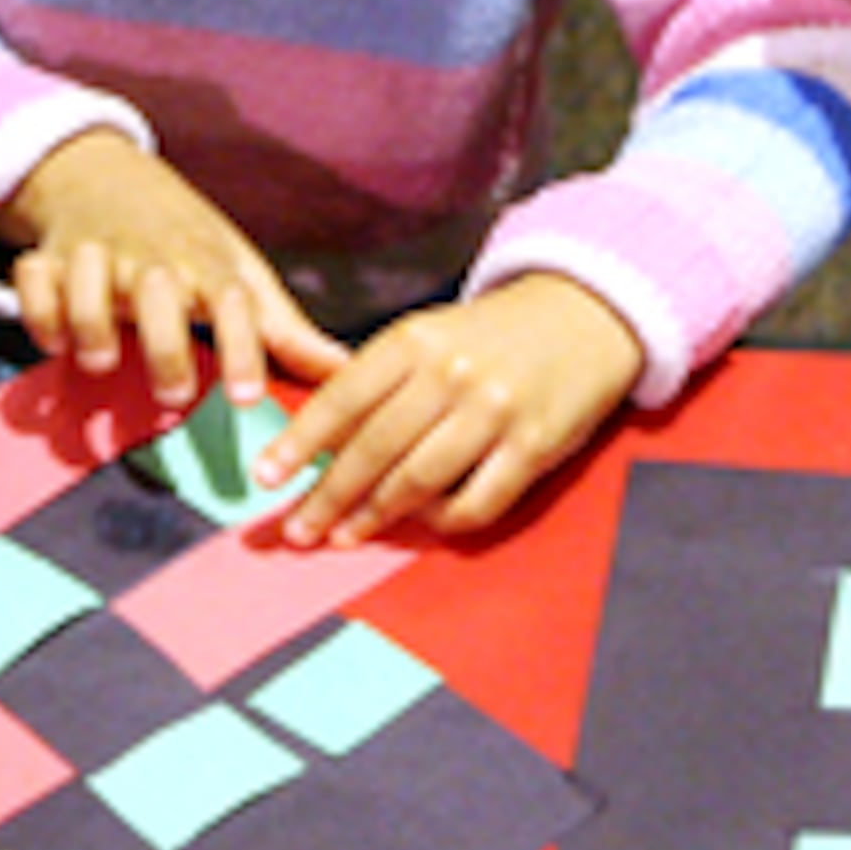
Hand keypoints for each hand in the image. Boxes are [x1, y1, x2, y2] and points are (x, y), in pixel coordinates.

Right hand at [0, 130, 349, 408]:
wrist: (105, 174)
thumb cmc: (187, 240)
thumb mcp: (240, 272)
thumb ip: (285, 330)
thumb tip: (345, 369)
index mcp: (206, 265)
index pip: (233, 302)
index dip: (242, 349)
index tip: (246, 398)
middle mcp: (152, 260)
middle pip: (158, 295)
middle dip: (164, 344)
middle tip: (175, 394)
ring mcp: (98, 256)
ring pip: (87, 283)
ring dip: (91, 323)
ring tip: (103, 362)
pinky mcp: (49, 259)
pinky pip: (33, 280)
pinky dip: (38, 308)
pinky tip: (54, 339)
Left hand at [257, 273, 641, 547]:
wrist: (584, 314)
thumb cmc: (493, 335)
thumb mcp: (430, 335)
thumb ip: (381, 382)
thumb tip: (320, 444)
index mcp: (415, 340)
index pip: (342, 398)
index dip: (299, 442)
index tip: (266, 476)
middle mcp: (451, 374)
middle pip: (372, 448)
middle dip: (328, 496)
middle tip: (298, 528)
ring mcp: (494, 412)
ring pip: (417, 480)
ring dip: (374, 516)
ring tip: (345, 535)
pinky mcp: (534, 448)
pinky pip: (475, 503)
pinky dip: (442, 521)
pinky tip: (424, 522)